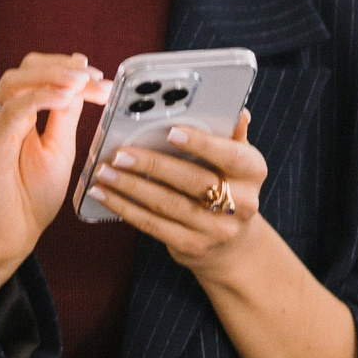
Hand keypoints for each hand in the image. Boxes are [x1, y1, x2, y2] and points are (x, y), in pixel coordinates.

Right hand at [0, 53, 111, 300]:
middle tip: (95, 77)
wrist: (11, 235)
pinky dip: (40, 98)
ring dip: (53, 76)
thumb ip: (66, 114)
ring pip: (16, 82)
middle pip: (26, 69)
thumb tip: (81, 81)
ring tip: (82, 82)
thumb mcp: (60, 148)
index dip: (69, 68)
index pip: (39, 73)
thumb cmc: (31, 196)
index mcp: (17, 112)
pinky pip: (13, 112)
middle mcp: (0, 114)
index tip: (101, 78)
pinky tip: (64, 97)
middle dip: (64, 67)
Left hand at [83, 111, 268, 273]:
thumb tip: (238, 111)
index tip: (171, 131)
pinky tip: (104, 195)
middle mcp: (241, 203)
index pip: (230, 155)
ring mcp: (216, 229)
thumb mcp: (237, 161)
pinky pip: (153, 225)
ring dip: (130, 187)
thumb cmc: (227, 187)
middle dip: (152, 166)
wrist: (232, 244)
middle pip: (192, 181)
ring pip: (167, 204)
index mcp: (253, 172)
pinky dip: (124, 208)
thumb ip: (232, 136)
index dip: (201, 143)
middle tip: (120, 153)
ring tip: (104, 172)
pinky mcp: (192, 246)